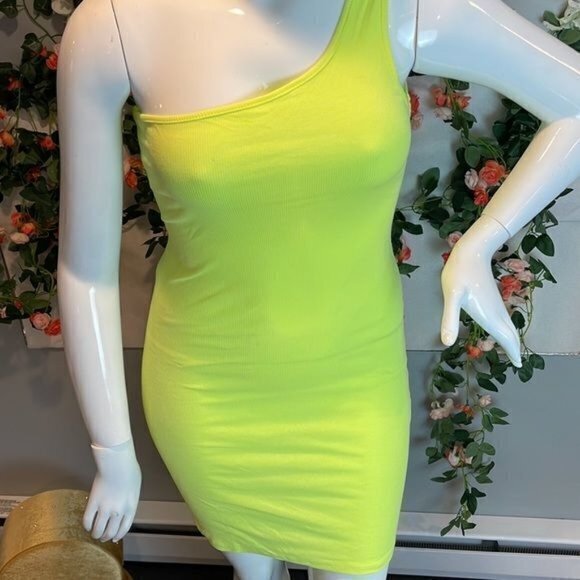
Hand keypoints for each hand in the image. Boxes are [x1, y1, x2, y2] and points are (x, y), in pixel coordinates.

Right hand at [84, 439, 141, 542]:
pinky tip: (87, 525)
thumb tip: (124, 507)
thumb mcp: (134, 488)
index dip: (118, 536)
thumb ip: (129, 500)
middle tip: (102, 537)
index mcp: (130, 508)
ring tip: (94, 533)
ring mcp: (104, 509)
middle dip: (106, 537)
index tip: (114, 539)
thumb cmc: (129, 470)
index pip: (124, 529)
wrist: (117, 463)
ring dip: (95, 534)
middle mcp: (118, 512)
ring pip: (98, 530)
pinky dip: (87, 525)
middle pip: (110, 532)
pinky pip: (87, 520)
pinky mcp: (92, 503)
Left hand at [440, 235, 521, 367]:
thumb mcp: (451, 296)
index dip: (512, 352)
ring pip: (507, 325)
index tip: (519, 365)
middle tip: (518, 363)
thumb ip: (450, 319)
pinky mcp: (491, 297)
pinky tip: (500, 328)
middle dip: (513, 348)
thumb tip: (446, 342)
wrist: (471, 252)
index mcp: (489, 315)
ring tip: (511, 350)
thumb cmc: (459, 273)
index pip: (505, 338)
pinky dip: (505, 327)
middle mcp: (495, 311)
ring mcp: (495, 304)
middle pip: (510, 333)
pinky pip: (502, 317)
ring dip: (510, 338)